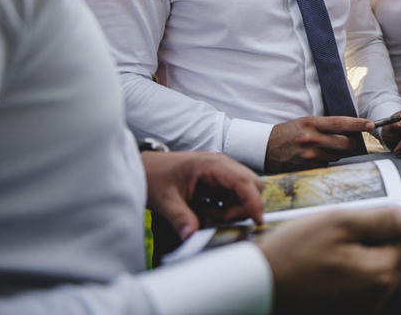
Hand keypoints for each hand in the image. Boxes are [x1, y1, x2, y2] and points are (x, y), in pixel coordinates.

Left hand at [142, 151, 263, 239]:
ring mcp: (222, 173)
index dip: (254, 202)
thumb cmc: (153, 176)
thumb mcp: (164, 200)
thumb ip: (180, 217)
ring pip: (244, 193)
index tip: (257, 221)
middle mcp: (222, 166)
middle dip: (243, 207)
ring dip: (232, 209)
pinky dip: (225, 208)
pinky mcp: (219, 181)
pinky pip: (233, 197)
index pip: (244, 182)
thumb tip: (191, 236)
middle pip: (252, 186)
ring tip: (205, 213)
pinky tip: (204, 209)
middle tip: (219, 219)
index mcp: (212, 165)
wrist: (143, 168)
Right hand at [258, 207, 400, 314]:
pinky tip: (328, 262)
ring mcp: (362, 306)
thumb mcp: (339, 221)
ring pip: (377, 267)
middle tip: (344, 229)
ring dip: (362, 251)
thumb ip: (381, 218)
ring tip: (332, 246)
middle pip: (394, 254)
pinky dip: (351, 268)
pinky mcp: (348, 310)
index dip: (392, 218)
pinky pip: (361, 283)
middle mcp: (376, 296)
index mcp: (380, 273)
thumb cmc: (292, 253)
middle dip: (376, 236)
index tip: (375, 212)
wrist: (258, 282)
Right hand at [266, 116, 373, 172]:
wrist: (264, 147)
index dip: (358, 124)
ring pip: (336, 156)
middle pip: (344, 143)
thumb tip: (348, 131)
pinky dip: (325, 162)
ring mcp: (309, 154)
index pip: (341, 123)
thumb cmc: (288, 133)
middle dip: (349, 143)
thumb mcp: (305, 122)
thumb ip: (325, 126)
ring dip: (335, 154)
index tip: (371, 125)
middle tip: (345, 142)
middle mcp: (312, 138)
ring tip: (321, 149)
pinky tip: (314, 158)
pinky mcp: (307, 167)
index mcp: (312, 123)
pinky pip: (326, 166)